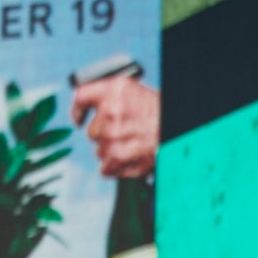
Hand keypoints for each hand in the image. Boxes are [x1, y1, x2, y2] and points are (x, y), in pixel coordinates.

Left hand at [72, 64, 158, 183]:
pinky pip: (105, 167)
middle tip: (127, 131)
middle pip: (91, 131)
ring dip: (113, 150)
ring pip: (99, 151)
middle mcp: (111, 110)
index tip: (78, 118)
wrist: (179, 132)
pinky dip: (117, 166)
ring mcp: (112, 135)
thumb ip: (109, 97)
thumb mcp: (134, 93)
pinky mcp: (117, 156)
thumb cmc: (158, 114)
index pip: (81, 96)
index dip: (78, 109)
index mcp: (116, 90)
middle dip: (106, 134)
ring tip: (133, 143)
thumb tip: (82, 108)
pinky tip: (132, 156)